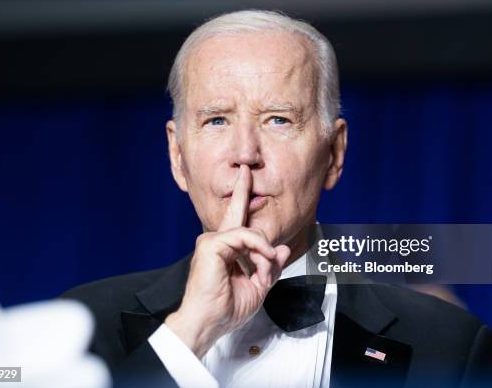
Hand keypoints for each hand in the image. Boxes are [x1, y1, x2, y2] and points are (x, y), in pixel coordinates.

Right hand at [165, 165, 290, 357]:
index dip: (241, 198)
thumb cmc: (226, 309)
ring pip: (250, 233)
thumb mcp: (258, 286)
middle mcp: (216, 241)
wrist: (209, 323)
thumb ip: (270, 266)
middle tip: (246, 169)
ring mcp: (211, 241)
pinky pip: (244, 237)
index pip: (236, 221)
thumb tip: (282, 249)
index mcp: (226, 250)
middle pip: (236, 213)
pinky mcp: (210, 245)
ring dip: (264, 255)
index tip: (245, 178)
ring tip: (264, 275)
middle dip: (242, 191)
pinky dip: (258, 251)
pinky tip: (264, 262)